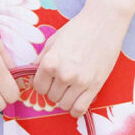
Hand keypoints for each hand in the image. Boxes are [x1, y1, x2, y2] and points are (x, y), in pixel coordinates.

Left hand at [33, 0, 134, 117]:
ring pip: (64, 105)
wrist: (103, 23)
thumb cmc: (76, 30)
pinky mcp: (95, 86)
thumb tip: (31, 75)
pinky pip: (80, 109)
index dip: (41, 84)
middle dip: (53, 91)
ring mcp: (80, 81)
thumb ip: (41, 60)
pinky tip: (75, 105)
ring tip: (69, 90)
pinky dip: (75, 110)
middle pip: (51, 97)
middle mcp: (64, 74)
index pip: (38, 87)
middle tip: (60, 82)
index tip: (47, 81)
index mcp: (50, 62)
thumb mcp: (52, 42)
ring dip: (64, 99)